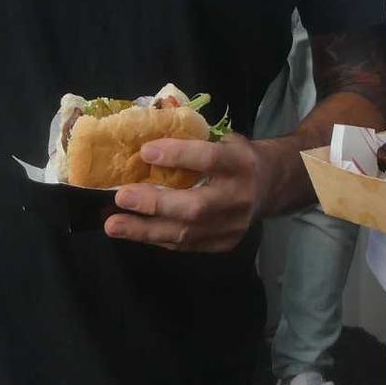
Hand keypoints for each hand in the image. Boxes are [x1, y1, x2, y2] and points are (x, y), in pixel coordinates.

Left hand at [105, 132, 260, 251]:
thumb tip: (144, 140)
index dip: (178, 156)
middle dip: (155, 203)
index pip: (209, 159)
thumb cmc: (238, 156)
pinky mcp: (224, 243)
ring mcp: (233, 226)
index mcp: (240, 162)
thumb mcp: (225, 139)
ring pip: (186, 233)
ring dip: (145, 229)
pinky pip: (185, 245)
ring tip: (113, 225)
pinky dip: (157, 237)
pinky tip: (134, 231)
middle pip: (195, 206)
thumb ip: (193, 141)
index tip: (145, 151)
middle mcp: (239, 197)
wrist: (273, 185)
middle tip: (121, 196)